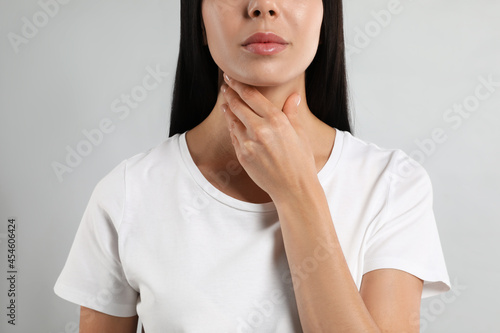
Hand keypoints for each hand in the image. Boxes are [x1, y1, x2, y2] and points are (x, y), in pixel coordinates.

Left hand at [220, 73, 318, 202]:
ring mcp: (249, 143)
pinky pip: (234, 137)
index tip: (232, 78)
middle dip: (229, 93)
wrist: (294, 188)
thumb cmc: (301, 161)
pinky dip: (232, 127)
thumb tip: (293, 97)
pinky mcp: (242, 156)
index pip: (252, 96)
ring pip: (233, 121)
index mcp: (277, 121)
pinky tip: (231, 122)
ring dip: (228, 109)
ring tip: (225, 102)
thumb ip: (292, 113)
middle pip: (238, 105)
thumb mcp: (300, 134)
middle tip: (225, 85)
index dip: (239, 85)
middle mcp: (261, 130)